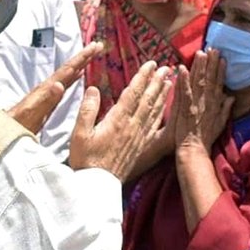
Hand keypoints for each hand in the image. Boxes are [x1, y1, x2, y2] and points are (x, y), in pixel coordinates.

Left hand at [7, 42, 102, 133]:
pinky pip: (65, 84)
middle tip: (97, 45)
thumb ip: (45, 100)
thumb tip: (59, 85)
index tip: (94, 47)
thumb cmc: (18, 126)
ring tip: (92, 56)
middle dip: (83, 57)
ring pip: (68, 74)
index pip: (67, 70)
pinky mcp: (47, 100)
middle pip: (68, 68)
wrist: (4, 132)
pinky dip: (74, 77)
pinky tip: (78, 76)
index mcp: (46, 89)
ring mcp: (47, 93)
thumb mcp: (32, 114)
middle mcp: (47, 88)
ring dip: (80, 65)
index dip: (81, 58)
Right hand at [69, 61, 171, 180]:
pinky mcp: (141, 146)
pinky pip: (155, 126)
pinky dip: (162, 114)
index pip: (133, 93)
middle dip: (157, 82)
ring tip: (170, 82)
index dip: (143, 77)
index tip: (151, 64)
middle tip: (167, 67)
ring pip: (154, 111)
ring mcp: (138, 136)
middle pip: (147, 99)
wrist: (96, 185)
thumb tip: (93, 88)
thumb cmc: (85, 159)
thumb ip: (87, 109)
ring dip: (163, 95)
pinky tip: (166, 108)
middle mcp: (131, 126)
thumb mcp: (79, 133)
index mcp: (117, 120)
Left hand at [174, 51, 233, 154]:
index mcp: (214, 105)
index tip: (222, 58)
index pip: (218, 84)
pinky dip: (183, 80)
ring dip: (199, 67)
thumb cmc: (206, 137)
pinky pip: (184, 92)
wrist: (194, 149)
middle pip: (209, 79)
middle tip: (213, 49)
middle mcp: (206, 102)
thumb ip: (225, 108)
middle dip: (211, 63)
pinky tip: (181, 68)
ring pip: (198, 82)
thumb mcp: (220, 123)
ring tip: (200, 53)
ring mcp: (195, 104)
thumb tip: (231, 96)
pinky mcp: (184, 108)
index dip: (220, 71)